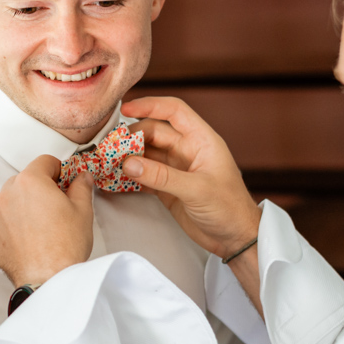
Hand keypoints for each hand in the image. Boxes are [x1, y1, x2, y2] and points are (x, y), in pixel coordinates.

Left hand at [0, 155, 93, 286]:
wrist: (48, 279)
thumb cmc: (65, 245)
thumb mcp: (82, 210)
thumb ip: (81, 186)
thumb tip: (82, 178)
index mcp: (29, 182)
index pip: (44, 162)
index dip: (59, 170)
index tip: (66, 181)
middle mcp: (8, 196)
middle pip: (26, 180)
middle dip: (41, 188)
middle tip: (59, 204)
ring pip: (14, 202)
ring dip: (28, 207)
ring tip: (47, 226)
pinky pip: (7, 225)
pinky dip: (19, 228)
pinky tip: (35, 241)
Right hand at [120, 96, 260, 258]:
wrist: (235, 238)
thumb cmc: (230, 208)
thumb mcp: (197, 189)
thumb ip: (162, 176)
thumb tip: (129, 163)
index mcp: (201, 140)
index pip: (174, 112)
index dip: (150, 105)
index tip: (127, 108)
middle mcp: (187, 150)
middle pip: (153, 132)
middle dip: (132, 136)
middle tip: (110, 147)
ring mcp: (176, 169)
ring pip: (146, 154)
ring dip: (127, 157)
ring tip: (107, 162)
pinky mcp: (167, 187)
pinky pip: (144, 175)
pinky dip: (129, 176)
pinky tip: (115, 179)